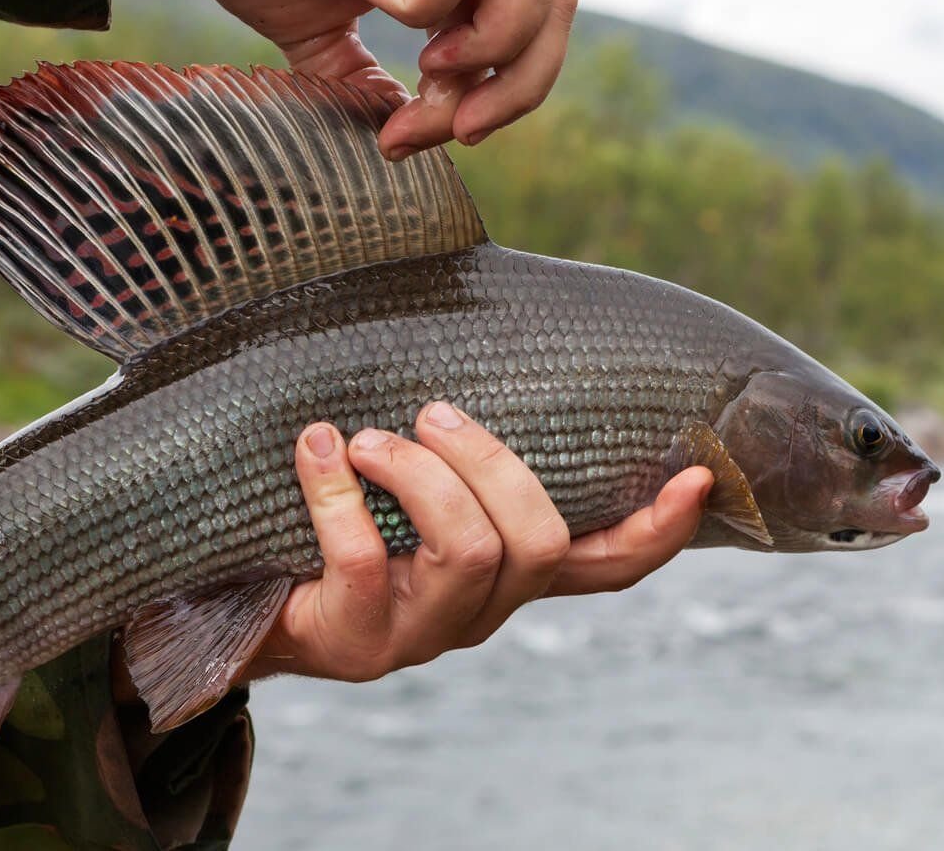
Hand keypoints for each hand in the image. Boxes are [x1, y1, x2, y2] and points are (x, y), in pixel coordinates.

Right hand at [187, 0, 578, 159]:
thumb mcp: (316, 32)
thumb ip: (360, 79)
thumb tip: (395, 133)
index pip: (538, 25)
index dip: (511, 91)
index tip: (447, 137)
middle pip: (558, 2)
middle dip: (517, 84)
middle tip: (455, 129)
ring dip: (490, 44)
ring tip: (429, 64)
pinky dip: (424, 1)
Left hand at [244, 402, 710, 681]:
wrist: (247, 603)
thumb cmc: (342, 518)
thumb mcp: (413, 485)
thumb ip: (461, 443)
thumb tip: (486, 300)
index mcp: (512, 574)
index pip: (610, 565)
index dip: (660, 528)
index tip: (696, 474)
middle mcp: (483, 612)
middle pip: (539, 540)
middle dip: (490, 461)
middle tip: (431, 413)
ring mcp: (425, 634)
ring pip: (471, 551)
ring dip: (419, 473)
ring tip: (365, 438)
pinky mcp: (359, 644)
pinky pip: (364, 559)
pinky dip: (335, 492)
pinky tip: (315, 448)